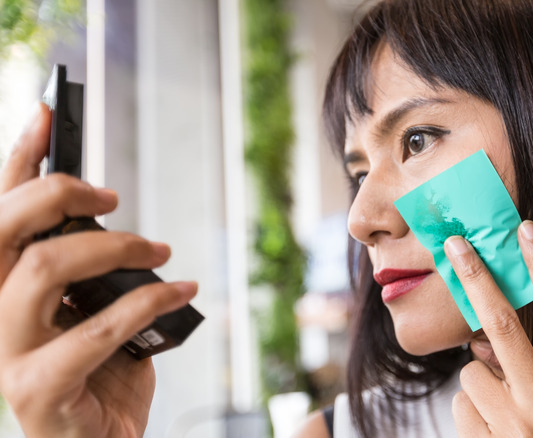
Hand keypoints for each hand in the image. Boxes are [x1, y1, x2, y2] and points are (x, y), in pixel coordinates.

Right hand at [0, 103, 197, 437]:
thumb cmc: (96, 372)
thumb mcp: (90, 309)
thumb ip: (86, 270)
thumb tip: (107, 218)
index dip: (20, 157)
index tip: (49, 112)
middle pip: (4, 227)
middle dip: (63, 194)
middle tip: (114, 198)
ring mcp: (4, 354)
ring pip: (44, 269)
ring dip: (116, 247)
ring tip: (161, 252)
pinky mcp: (37, 389)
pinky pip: (97, 329)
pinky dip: (150, 301)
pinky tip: (181, 291)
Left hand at [445, 221, 532, 436]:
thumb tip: (478, 337)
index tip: (526, 229)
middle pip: (503, 325)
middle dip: (475, 278)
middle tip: (453, 243)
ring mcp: (517, 424)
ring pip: (472, 370)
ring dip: (478, 383)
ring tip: (503, 415)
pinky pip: (460, 400)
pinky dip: (469, 410)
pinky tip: (490, 432)